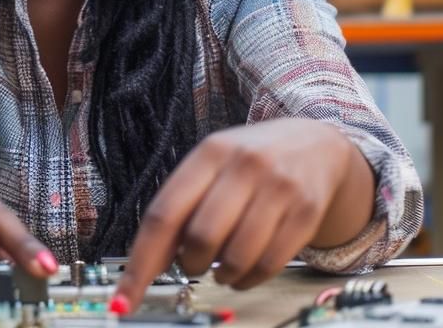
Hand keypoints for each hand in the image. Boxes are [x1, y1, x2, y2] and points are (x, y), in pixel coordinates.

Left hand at [113, 119, 372, 305]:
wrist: (316, 145)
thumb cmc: (250, 161)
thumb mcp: (212, 166)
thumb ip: (181, 205)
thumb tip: (149, 262)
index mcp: (209, 152)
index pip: (164, 214)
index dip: (142, 262)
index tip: (126, 297)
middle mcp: (245, 165)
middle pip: (200, 238)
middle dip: (189, 264)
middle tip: (192, 263)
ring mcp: (279, 188)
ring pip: (236, 257)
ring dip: (221, 275)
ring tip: (221, 266)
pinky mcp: (306, 212)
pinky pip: (268, 265)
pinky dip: (248, 280)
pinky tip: (244, 271)